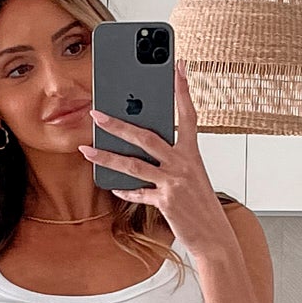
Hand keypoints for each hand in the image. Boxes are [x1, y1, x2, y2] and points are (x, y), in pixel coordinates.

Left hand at [80, 61, 232, 257]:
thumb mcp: (192, 176)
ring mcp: (173, 183)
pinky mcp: (165, 202)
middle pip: (146, 136)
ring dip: (106, 157)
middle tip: (96, 113)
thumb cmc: (201, 206)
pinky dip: (125, 190)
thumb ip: (172, 159)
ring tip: (87, 150)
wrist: (215, 237)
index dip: (182, 90)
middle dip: (118, 124)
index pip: (188, 114)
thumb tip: (146, 147)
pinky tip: (113, 186)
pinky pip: (138, 193)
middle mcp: (183, 164)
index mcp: (192, 153)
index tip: (177, 66)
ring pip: (133, 165)